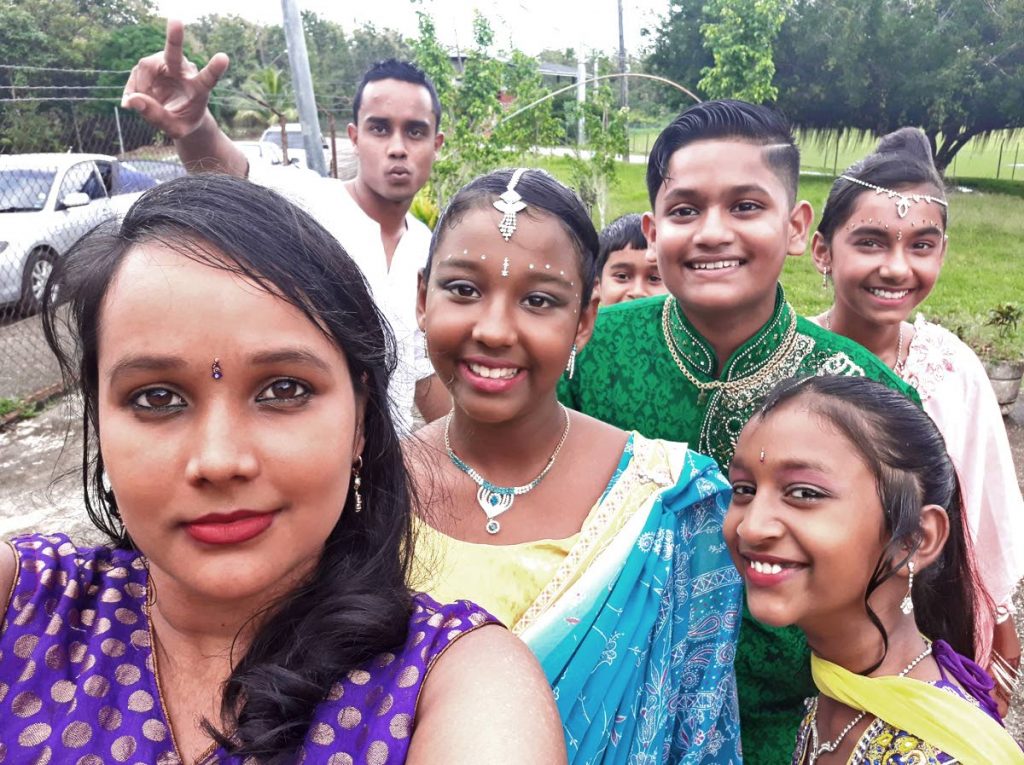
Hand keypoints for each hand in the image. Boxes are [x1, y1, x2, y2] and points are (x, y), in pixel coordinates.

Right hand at [121, 19, 228, 139]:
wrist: (179, 113)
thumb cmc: (183, 122)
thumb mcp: (175, 129)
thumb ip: (157, 117)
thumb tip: (132, 100)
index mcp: (199, 89)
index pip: (207, 78)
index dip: (214, 69)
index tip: (224, 58)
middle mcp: (184, 71)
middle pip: (174, 54)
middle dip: (174, 37)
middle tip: (176, 20)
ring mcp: (167, 64)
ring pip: (146, 67)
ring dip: (141, 88)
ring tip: (147, 104)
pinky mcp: (152, 64)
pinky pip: (136, 73)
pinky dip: (133, 90)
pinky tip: (137, 100)